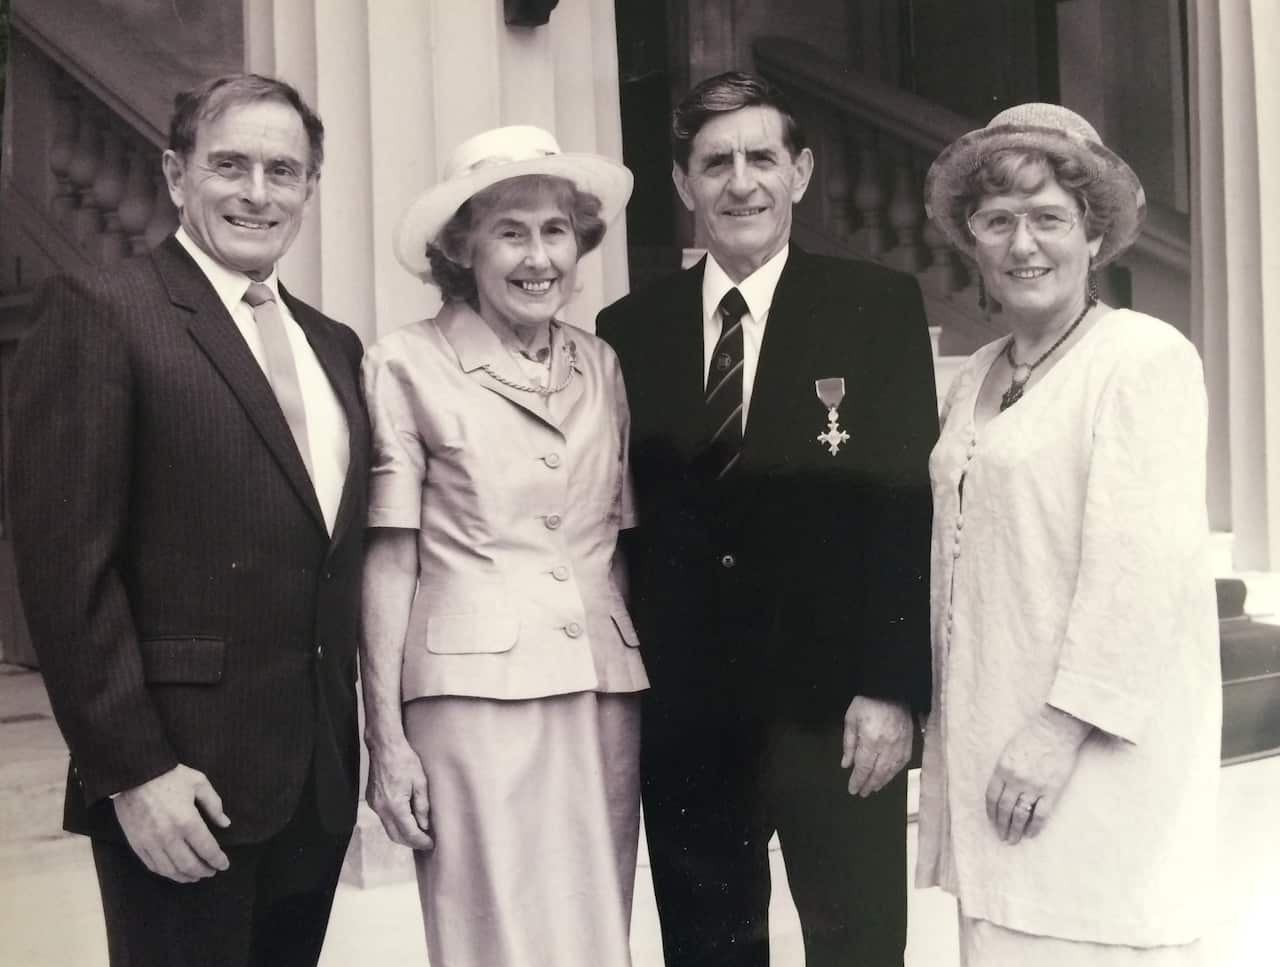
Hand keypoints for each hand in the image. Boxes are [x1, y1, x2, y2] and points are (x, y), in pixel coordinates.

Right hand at [112, 764, 230, 882]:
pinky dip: (166, 872)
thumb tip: (225, 823)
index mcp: (187, 821)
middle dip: (204, 871)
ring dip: (185, 877)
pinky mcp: (136, 843)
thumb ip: (214, 804)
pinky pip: (152, 865)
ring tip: (195, 876)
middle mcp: (168, 836)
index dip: (218, 860)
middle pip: (189, 864)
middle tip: (211, 872)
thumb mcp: (199, 782)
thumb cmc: (169, 775)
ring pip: (170, 870)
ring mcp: (150, 842)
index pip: (207, 849)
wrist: (134, 773)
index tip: (224, 865)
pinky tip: (174, 871)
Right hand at [366, 734, 433, 849]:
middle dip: (411, 843)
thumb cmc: (404, 760)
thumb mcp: (420, 782)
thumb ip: (422, 806)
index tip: (431, 844)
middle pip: (396, 836)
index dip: (421, 841)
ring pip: (388, 829)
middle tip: (426, 842)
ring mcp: (375, 805)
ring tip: (418, 834)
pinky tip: (406, 821)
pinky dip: (395, 824)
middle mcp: (382, 809)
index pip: (409, 832)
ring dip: (402, 835)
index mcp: (395, 805)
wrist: (385, 747)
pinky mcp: (372, 800)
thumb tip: (424, 825)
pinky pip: (384, 819)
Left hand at [840, 696, 913, 796]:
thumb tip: (846, 764)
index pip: (864, 766)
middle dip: (870, 784)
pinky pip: (903, 762)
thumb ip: (849, 743)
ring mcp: (901, 744)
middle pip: (878, 771)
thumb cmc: (867, 702)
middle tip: (863, 793)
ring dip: (882, 781)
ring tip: (874, 788)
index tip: (853, 790)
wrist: (892, 689)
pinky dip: (895, 772)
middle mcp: (887, 745)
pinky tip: (889, 776)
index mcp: (871, 739)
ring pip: (892, 769)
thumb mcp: (851, 719)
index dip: (858, 780)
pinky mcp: (910, 741)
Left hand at [985, 705, 1091, 844]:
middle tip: (1002, 837)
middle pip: (1004, 809)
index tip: (992, 822)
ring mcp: (1033, 786)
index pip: (992, 797)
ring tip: (1013, 840)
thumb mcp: (1009, 751)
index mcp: (1002, 769)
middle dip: (1001, 825)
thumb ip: (1004, 771)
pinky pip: (1041, 814)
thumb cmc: (1032, 737)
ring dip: (1015, 830)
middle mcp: (1015, 780)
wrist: (1056, 730)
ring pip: (1020, 815)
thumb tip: (1001, 791)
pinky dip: (1034, 826)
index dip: (991, 813)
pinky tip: (1031, 834)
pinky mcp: (1051, 790)